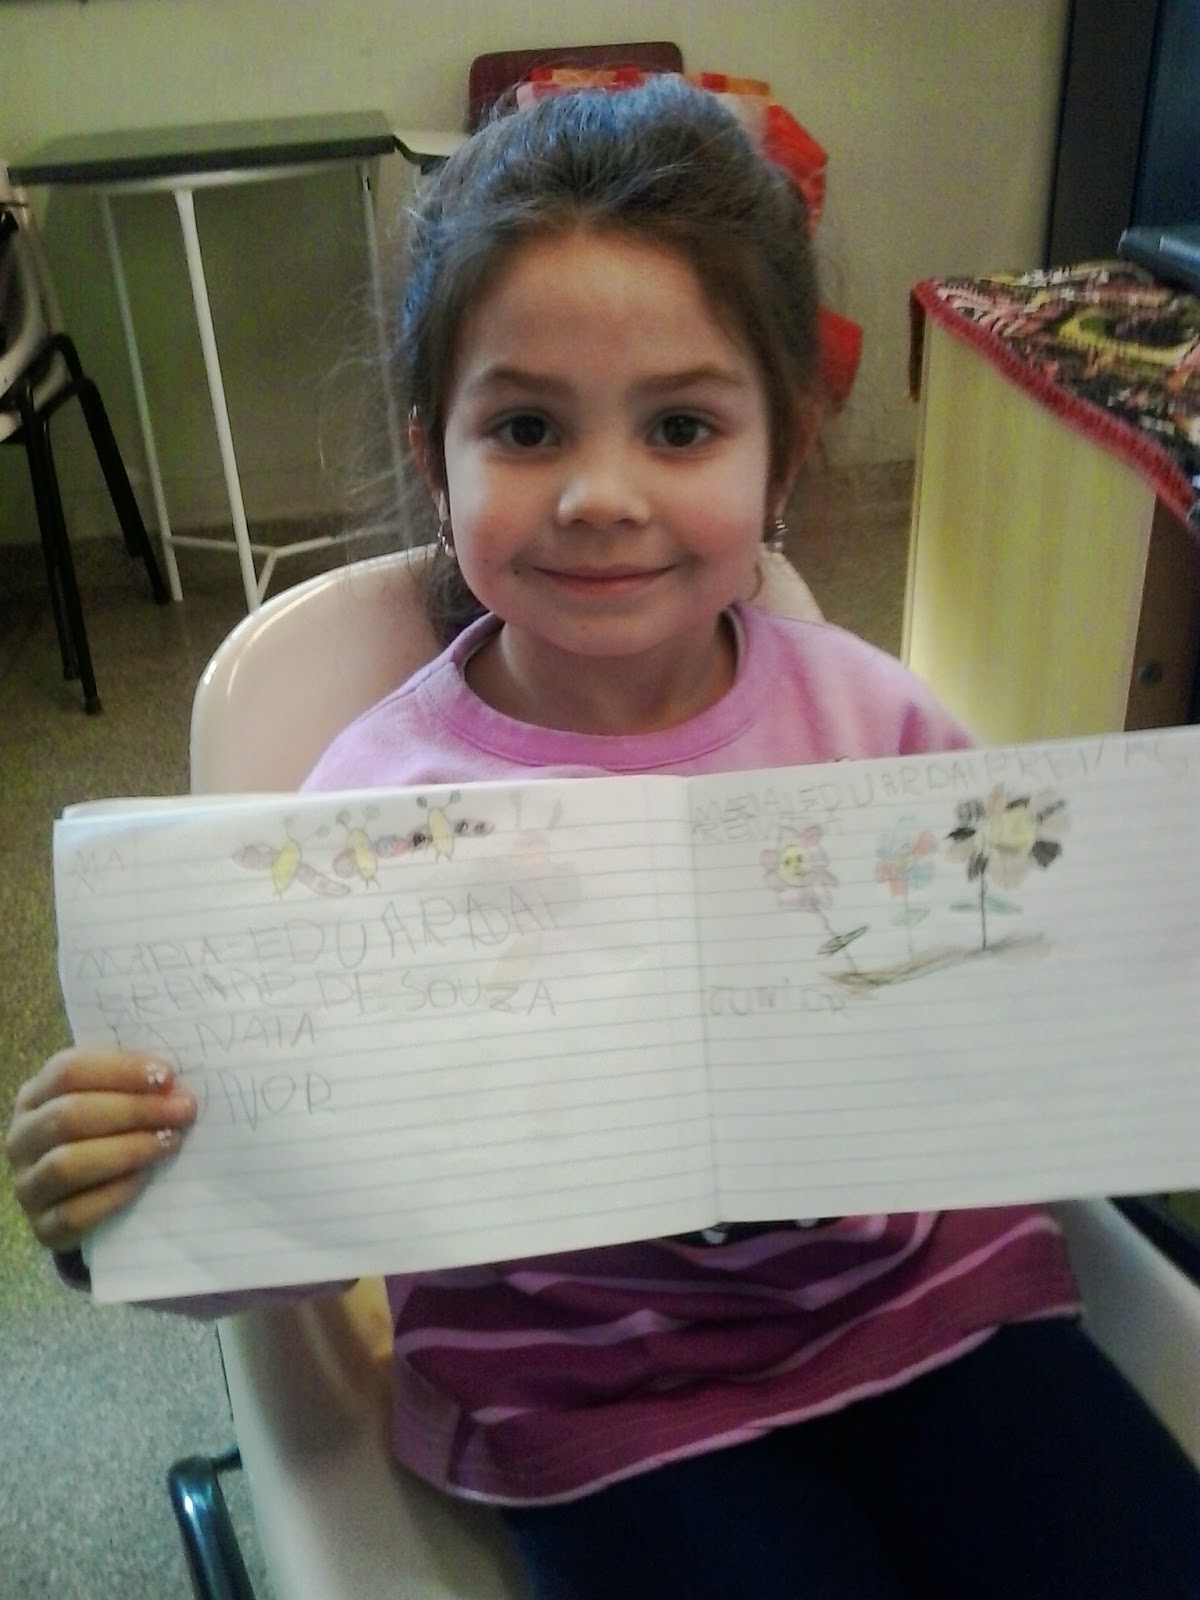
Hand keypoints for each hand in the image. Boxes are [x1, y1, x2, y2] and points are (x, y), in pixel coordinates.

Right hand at [4, 1049, 196, 1253]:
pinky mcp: (42, 1227)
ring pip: (66, 1165)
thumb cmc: (105, 1133)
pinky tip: (146, 1177)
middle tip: (181, 1110)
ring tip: (169, 1141)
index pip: (68, 1071)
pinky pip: (73, 1213)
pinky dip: (114, 1193)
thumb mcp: (110, 1099)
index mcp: (35, 1095)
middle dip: (133, 1110)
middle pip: (68, 1115)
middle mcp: (22, 1139)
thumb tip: (173, 1085)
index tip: (167, 1075)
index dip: (120, 1070)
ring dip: (126, 1150)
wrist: (86, 1195)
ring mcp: (27, 1186)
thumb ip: (133, 1085)